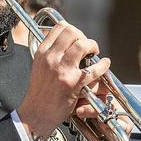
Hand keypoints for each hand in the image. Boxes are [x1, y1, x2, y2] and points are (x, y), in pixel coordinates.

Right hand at [16, 21, 111, 140]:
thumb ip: (50, 53)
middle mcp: (51, 59)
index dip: (73, 29)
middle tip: (87, 46)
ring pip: (82, 45)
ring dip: (93, 46)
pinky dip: (103, 65)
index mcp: (42, 53)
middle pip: (72, 32)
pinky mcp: (73, 84)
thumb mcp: (39, 66)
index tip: (78, 37)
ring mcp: (62, 70)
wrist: (36, 113)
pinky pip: (93, 69)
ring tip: (94, 52)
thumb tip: (64, 42)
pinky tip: (104, 64)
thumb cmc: (39, 93)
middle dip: (84, 36)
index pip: (60, 27)